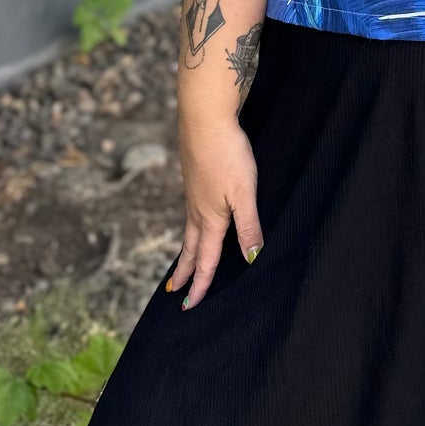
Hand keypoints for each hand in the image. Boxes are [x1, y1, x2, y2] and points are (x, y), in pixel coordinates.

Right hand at [166, 113, 263, 309]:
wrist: (204, 119)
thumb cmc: (227, 155)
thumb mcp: (245, 194)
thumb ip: (248, 227)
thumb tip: (250, 260)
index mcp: (211, 218)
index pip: (206, 259)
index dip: (201, 284)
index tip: (190, 306)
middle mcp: (197, 210)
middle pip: (190, 248)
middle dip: (184, 272)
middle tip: (174, 293)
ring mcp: (193, 193)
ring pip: (189, 230)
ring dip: (185, 251)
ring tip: (182, 262)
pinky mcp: (194, 178)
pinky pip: (190, 213)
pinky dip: (190, 228)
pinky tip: (194, 220)